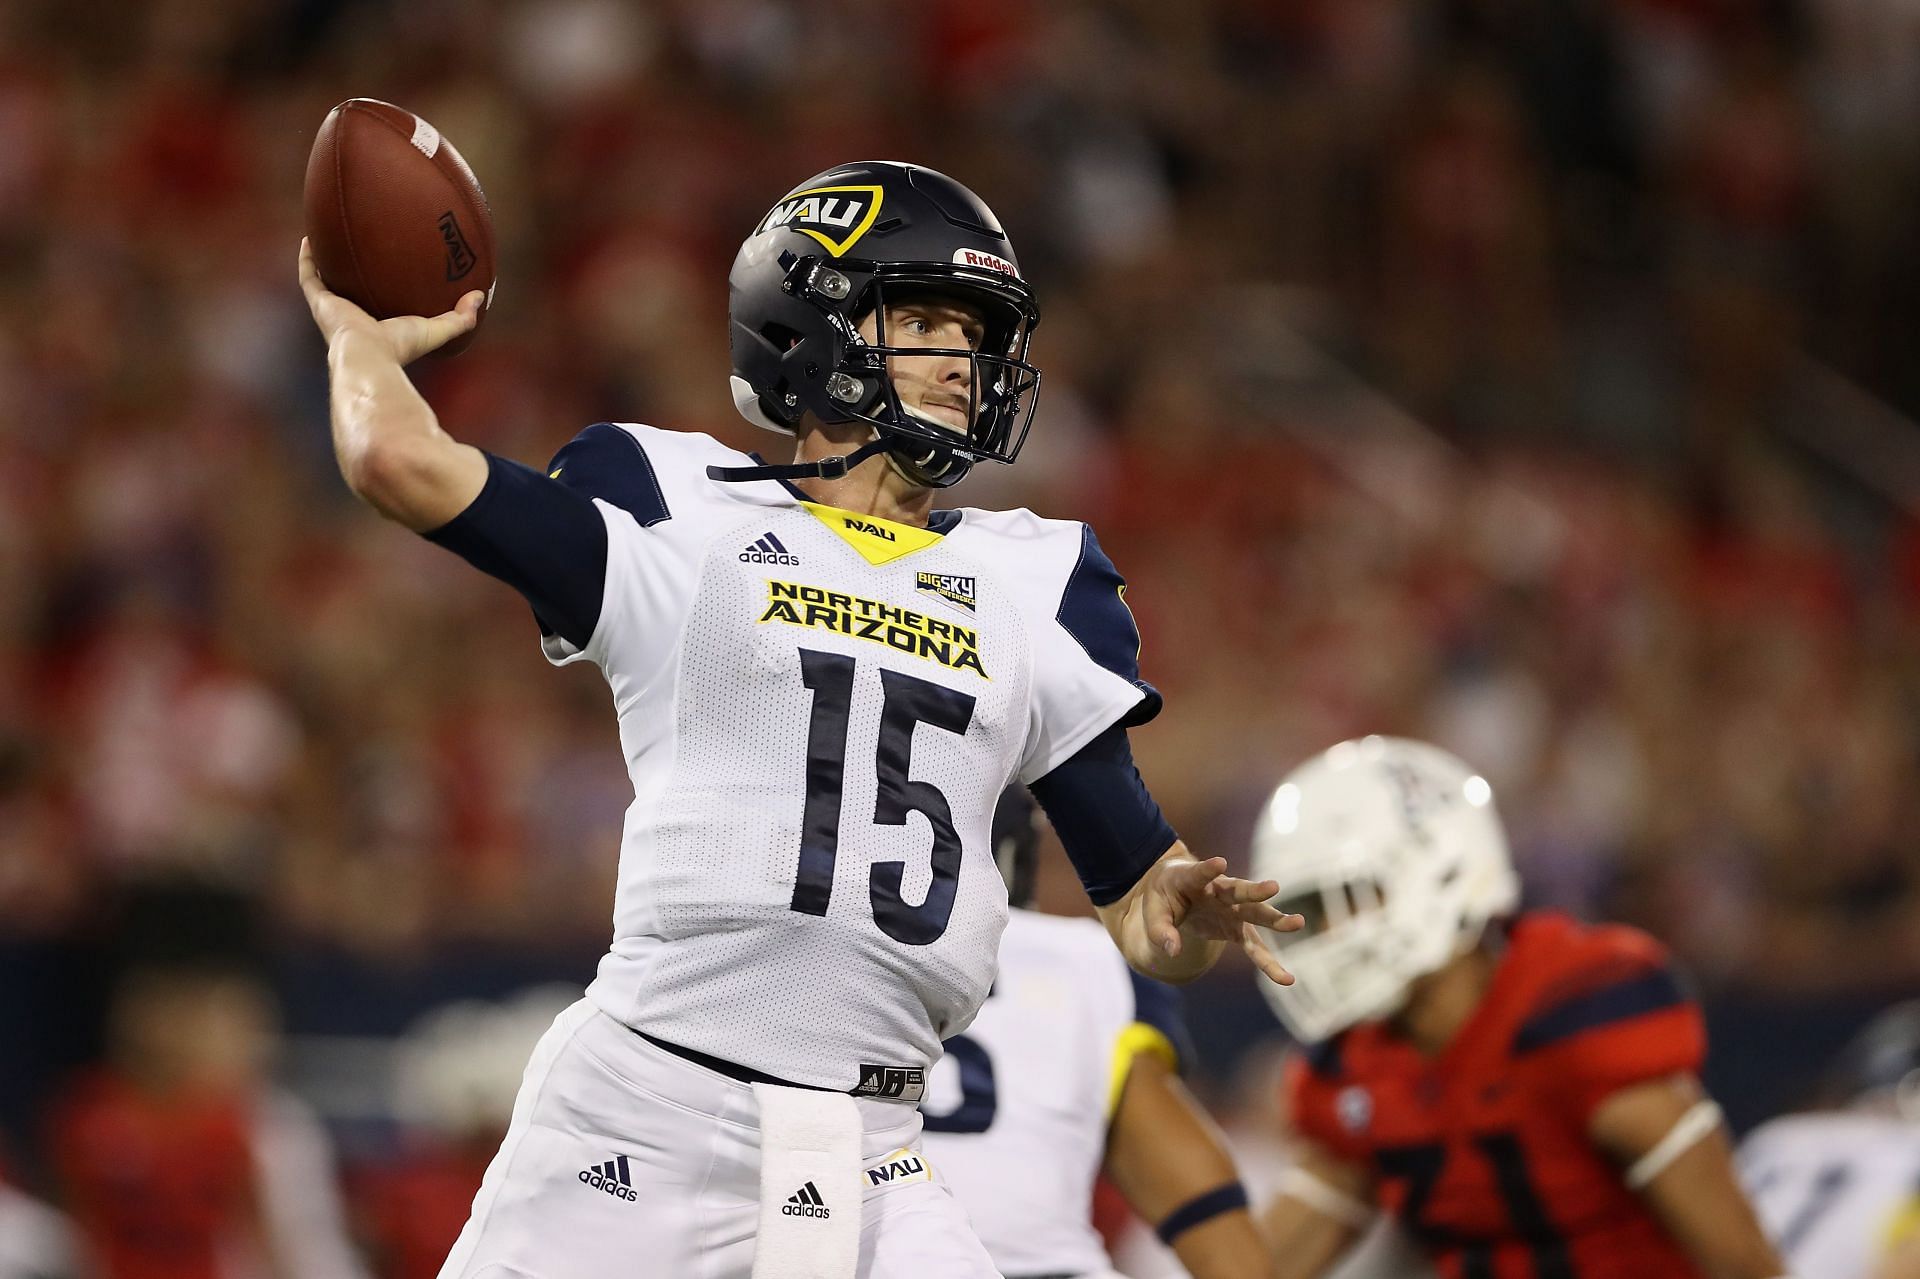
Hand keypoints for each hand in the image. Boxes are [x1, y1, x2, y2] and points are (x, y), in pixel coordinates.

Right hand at [298, 238, 482, 364]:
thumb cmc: (401, 348)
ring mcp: (332, 309)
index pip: (376, 304)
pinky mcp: (319, 302)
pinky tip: (311, 237)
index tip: (387, 269)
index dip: (380, 287)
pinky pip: (309, 275)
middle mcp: (351, 316)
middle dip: (352, 270)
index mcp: (374, 325)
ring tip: (328, 237)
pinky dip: (308, 258)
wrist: (369, 356)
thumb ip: (461, 317)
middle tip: (358, 247)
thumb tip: (481, 296)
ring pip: (325, 280)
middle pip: (350, 289)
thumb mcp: (437, 329)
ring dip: (326, 260)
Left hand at [1141, 855, 1302, 984]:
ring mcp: (1233, 909)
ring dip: (1276, 920)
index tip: (1220, 862)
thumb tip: (1173, 951)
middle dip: (1255, 891)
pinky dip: (1268, 963)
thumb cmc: (1165, 895)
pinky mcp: (1237, 929)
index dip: (1209, 868)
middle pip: (1239, 890)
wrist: (1178, 890)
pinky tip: (1287, 980)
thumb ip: (1161, 930)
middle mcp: (1220, 891)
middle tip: (1273, 887)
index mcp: (1194, 879)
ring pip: (1256, 914)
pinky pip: (1255, 947)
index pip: (1201, 872)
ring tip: (1298, 923)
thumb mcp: (1153, 910)